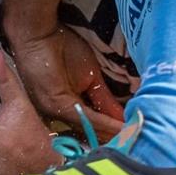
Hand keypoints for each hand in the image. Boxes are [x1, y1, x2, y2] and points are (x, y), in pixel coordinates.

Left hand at [8, 24, 124, 139]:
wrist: (39, 32)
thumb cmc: (61, 48)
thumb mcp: (90, 77)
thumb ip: (103, 99)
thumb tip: (121, 117)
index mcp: (64, 109)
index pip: (92, 126)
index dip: (111, 132)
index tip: (132, 137)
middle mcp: (57, 115)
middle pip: (91, 131)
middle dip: (113, 138)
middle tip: (136, 142)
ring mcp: (55, 111)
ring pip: (88, 127)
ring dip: (112, 134)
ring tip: (133, 138)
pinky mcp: (56, 104)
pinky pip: (84, 117)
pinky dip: (103, 122)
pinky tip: (119, 126)